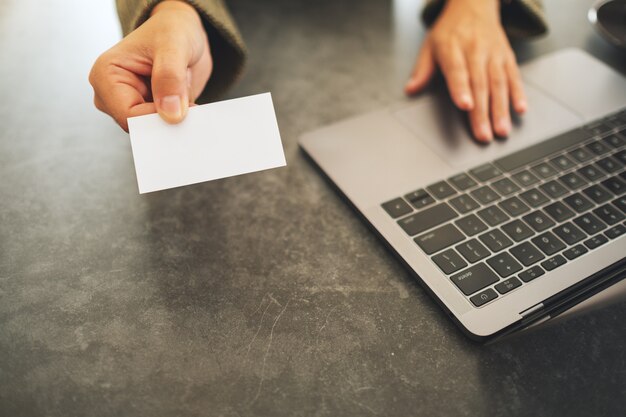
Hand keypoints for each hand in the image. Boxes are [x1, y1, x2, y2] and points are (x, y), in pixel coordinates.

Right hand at [89, 0, 211, 130]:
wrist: (184, 32)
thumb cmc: (172, 30)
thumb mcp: (174, 46)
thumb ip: (170, 78)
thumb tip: (170, 114)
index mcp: (106, 75)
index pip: (128, 114)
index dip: (158, 118)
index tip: (184, 111)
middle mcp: (112, 94)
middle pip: (138, 127)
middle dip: (166, 122)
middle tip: (190, 109)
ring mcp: (130, 104)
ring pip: (152, 130)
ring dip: (175, 122)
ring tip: (189, 102)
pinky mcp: (148, 111)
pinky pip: (163, 128)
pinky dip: (180, 122)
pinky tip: (190, 108)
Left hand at [404, 0, 526, 141]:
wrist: (474, 4)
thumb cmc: (450, 30)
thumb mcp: (430, 45)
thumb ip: (422, 70)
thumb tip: (410, 90)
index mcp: (453, 47)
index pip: (457, 70)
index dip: (461, 89)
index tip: (465, 105)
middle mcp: (475, 50)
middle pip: (479, 83)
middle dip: (482, 112)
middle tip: (483, 134)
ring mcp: (493, 53)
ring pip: (499, 83)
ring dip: (501, 109)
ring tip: (501, 130)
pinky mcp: (507, 56)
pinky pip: (514, 75)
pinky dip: (519, 93)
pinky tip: (521, 109)